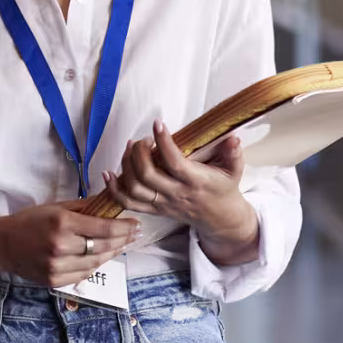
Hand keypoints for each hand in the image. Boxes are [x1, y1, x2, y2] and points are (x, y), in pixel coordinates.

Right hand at [0, 200, 141, 288]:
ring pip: (96, 263)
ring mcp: (57, 267)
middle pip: (103, 246)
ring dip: (113, 254)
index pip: (103, 228)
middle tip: (135, 235)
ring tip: (122, 245)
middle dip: (123, 240)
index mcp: (62, 223)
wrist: (2, 245)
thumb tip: (111, 200)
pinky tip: (102, 257)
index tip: (136, 224)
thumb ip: (84, 206)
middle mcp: (61, 246)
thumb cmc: (29, 221)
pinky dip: (95, 265)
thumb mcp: (56, 207)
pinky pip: (84, 274)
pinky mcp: (55, 281)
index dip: (124, 227)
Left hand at [103, 121, 259, 263]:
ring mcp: (163, 204)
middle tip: (143, 139)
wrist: (219, 218)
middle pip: (148, 176)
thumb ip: (234, 154)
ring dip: (126, 166)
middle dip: (139, 153)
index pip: (175, 162)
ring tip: (130, 147)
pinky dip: (114, 189)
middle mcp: (176, 194)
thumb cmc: (224, 188)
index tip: (158, 124)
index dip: (164, 142)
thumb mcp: (235, 170)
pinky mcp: (154, 210)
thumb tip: (233, 138)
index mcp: (196, 182)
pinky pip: (128, 203)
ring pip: (134, 188)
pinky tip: (107, 173)